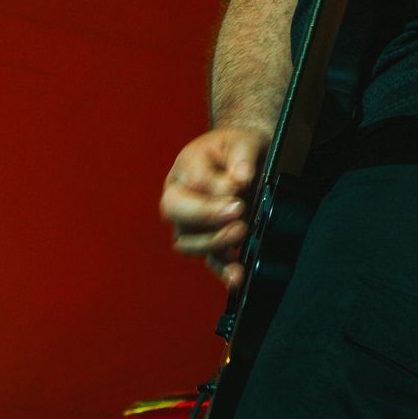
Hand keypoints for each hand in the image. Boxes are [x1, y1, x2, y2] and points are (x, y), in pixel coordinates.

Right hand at [160, 125, 270, 288]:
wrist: (240, 157)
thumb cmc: (237, 148)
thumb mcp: (242, 141)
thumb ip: (242, 157)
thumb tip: (241, 179)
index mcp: (185, 167)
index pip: (193, 181)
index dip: (217, 187)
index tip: (241, 185)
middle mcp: (179, 197)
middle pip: (174, 211)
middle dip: (206, 214)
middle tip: (237, 211)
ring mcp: (188, 223)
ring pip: (187, 241)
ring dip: (214, 241)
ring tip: (241, 232)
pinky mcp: (206, 241)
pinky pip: (208, 260)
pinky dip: (221, 270)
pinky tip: (236, 277)